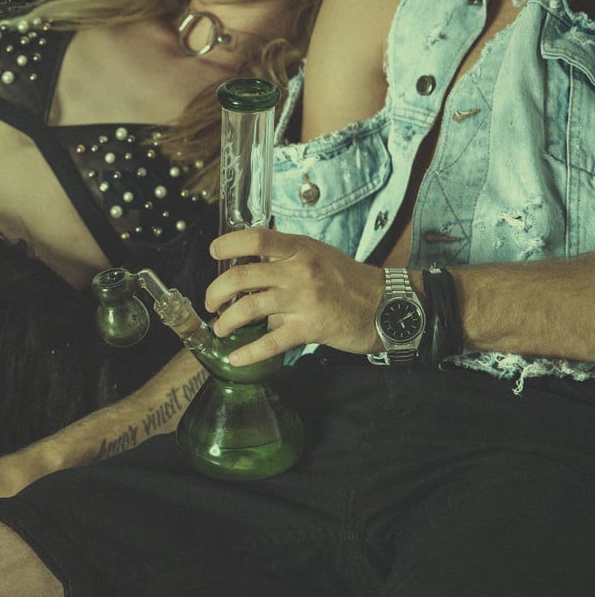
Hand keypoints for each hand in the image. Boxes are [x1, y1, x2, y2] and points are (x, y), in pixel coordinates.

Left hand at [204, 228, 384, 365]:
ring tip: (219, 328)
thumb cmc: (348, 280)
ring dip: (226, 320)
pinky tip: (236, 358)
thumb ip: (284, 259)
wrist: (385, 305)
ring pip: (250, 308)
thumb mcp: (317, 255)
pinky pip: (271, 342)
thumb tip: (247, 272)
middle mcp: (300, 271)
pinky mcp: (311, 328)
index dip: (228, 244)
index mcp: (299, 249)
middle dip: (216, 292)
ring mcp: (305, 300)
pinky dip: (248, 352)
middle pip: (241, 276)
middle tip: (210, 302)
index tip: (214, 252)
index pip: (255, 238)